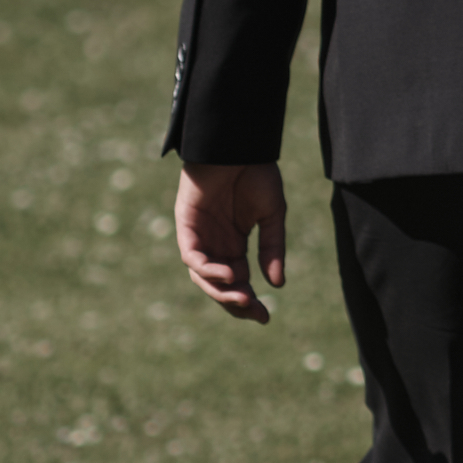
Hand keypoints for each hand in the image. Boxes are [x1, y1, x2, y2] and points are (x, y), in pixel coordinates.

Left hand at [174, 161, 287, 321]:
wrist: (238, 144)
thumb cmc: (255, 173)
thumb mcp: (272, 215)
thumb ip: (272, 248)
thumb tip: (277, 284)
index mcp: (234, 245)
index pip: (238, 283)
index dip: (249, 302)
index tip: (265, 318)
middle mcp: (214, 244)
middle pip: (218, 286)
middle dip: (235, 303)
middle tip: (255, 312)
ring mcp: (198, 235)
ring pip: (202, 276)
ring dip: (220, 291)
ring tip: (242, 297)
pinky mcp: (186, 224)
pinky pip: (191, 255)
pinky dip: (208, 268)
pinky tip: (229, 273)